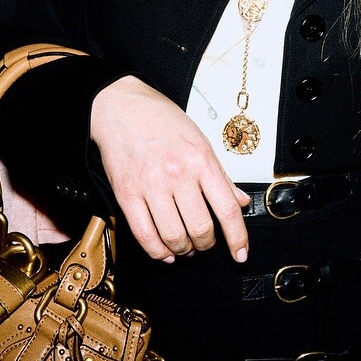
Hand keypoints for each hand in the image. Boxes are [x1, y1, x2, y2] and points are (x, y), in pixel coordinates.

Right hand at [90, 76, 251, 263]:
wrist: (121, 107)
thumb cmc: (161, 120)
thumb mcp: (200, 141)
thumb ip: (221, 175)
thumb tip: (240, 201)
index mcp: (200, 160)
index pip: (226, 209)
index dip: (237, 238)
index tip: (240, 254)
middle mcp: (177, 174)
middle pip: (200, 228)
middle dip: (206, 244)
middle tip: (205, 243)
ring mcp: (150, 185)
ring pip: (174, 236)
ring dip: (184, 249)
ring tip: (186, 247)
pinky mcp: (126, 194)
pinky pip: (144, 235)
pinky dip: (157, 251)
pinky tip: (164, 251)